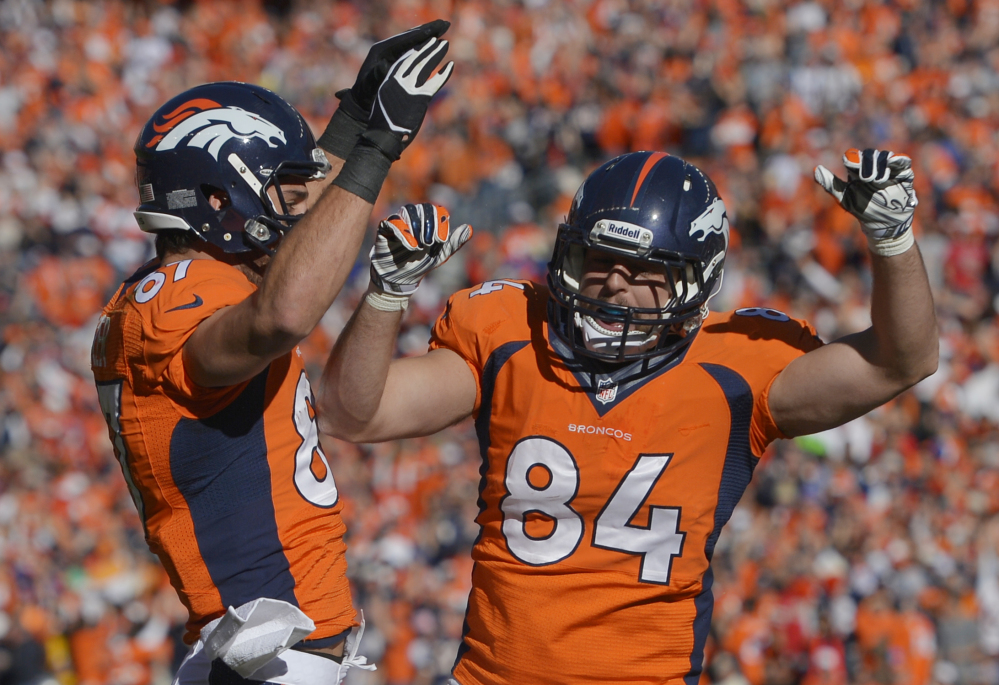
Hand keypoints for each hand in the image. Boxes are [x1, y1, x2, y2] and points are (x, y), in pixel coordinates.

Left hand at [337, 20, 449, 121]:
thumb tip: (383, 66)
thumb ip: (375, 76)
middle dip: (428, 30)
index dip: (421, 34)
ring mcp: (392, 53)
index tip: (437, 29)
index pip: (404, 40)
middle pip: (410, 36)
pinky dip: (424, 45)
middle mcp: (387, 48)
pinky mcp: (396, 60)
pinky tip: (435, 43)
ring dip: (428, 35)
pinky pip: (412, 49)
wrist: (361, 100)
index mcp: (381, 51)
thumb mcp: (368, 86)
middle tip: (445, 23)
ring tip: (444, 29)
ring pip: (413, 41)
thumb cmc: (365, 95)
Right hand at [361, 38, 453, 160]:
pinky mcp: (420, 98)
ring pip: (425, 66)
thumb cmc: (382, 128)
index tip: (421, 44)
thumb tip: (399, 98)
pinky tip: (451, 65)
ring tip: (444, 44)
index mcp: (387, 82)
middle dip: (426, 48)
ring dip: (436, 53)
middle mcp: (397, 82)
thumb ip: (392, 97)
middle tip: (436, 39)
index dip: (413, 52)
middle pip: (415, 60)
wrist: (383, 138)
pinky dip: (444, 74)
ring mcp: (408, 88)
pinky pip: (435, 82)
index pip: (402, 62)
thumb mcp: (384, 107)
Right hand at [370, 203, 471, 296]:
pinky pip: (392, 222)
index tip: (442, 240)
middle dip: (429, 225)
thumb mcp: (441, 254)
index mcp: (428, 220)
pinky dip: (402, 232)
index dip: (441, 222)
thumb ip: (454, 242)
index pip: (437, 210)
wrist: (400, 278)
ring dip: (417, 227)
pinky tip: (411, 246)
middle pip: (423, 208)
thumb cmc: (421, 263)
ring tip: (420, 246)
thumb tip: (469, 228)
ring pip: (408, 211)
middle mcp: (413, 217)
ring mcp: (398, 221)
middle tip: (431, 243)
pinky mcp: (385, 229)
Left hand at [814, 148, 917, 254]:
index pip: (853, 157)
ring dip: (881, 165)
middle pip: (869, 155)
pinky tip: (895, 162)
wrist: (884, 223)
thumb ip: (831, 184)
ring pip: (884, 156)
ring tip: (878, 180)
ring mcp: (888, 169)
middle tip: (866, 178)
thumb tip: (816, 169)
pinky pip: (902, 161)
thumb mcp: (845, 198)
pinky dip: (899, 159)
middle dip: (867, 164)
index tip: (849, 163)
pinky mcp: (903, 173)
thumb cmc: (862, 210)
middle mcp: (872, 167)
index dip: (852, 158)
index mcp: (856, 171)